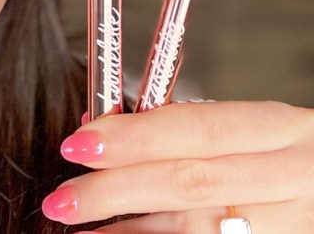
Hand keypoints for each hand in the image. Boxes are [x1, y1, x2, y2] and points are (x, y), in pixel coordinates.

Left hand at [42, 101, 313, 231]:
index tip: (77, 144)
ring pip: (197, 230)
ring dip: (126, 232)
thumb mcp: (248, 133)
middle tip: (62, 199)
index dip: (134, 137)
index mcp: (280, 130)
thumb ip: (180, 131)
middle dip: (116, 191)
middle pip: (192, 183)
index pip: (198, 129)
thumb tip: (97, 128)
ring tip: (76, 230)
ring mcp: (295, 226)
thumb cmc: (277, 159)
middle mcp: (293, 177)